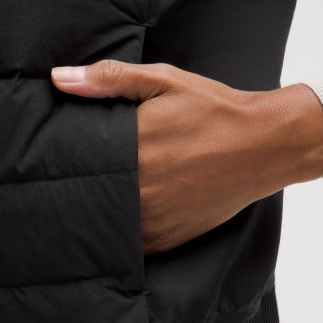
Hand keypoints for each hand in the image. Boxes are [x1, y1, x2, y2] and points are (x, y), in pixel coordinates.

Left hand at [51, 60, 322, 253]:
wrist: (265, 144)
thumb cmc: (215, 110)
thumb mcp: (165, 82)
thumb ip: (110, 79)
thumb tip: (60, 78)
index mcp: (133, 151)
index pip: (77, 163)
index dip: (64, 162)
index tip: (56, 159)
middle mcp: (140, 190)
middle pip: (89, 194)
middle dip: (80, 186)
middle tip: (70, 179)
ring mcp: (155, 219)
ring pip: (107, 223)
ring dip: (100, 211)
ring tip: (98, 196)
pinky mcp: (170, 238)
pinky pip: (131, 244)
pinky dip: (122, 231)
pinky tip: (125, 213)